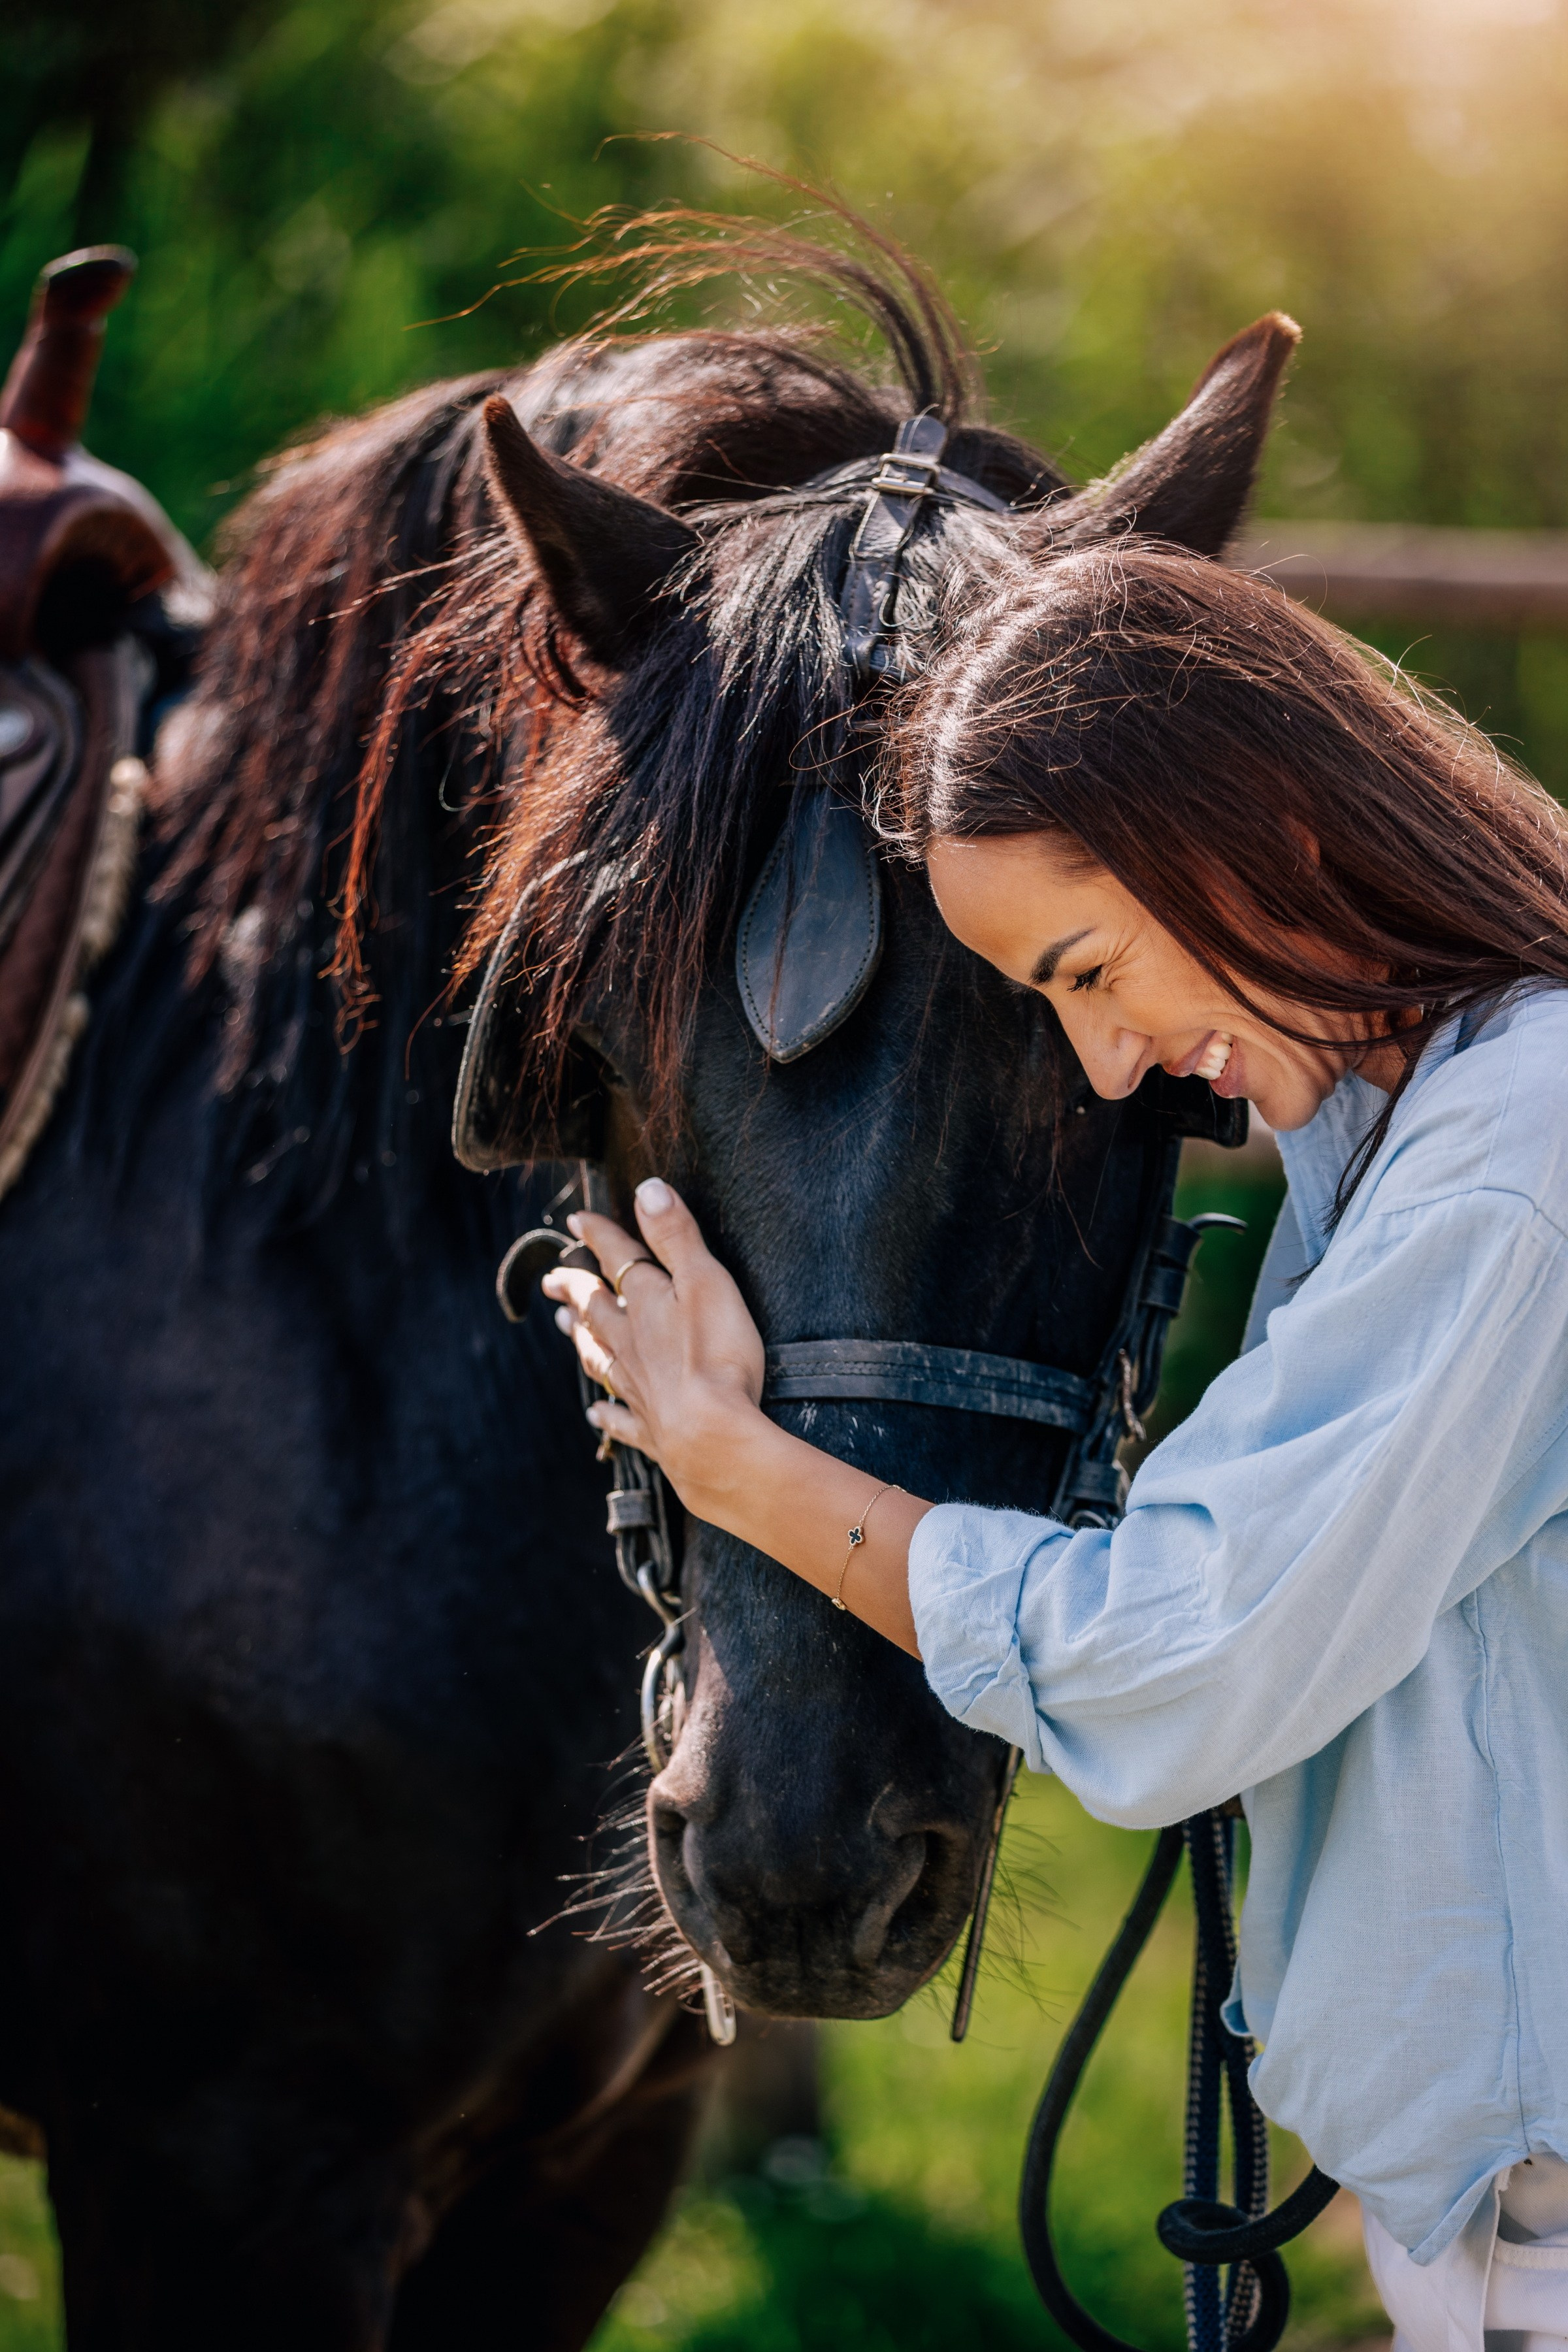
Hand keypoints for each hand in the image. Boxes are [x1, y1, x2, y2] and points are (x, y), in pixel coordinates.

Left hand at [541, 1179, 769, 1504]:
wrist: (712, 1438)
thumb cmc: (715, 1356)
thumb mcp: (704, 1281)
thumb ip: (675, 1236)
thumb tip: (646, 1188)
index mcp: (646, 1303)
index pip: (617, 1260)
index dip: (599, 1237)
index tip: (576, 1221)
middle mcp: (631, 1344)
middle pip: (596, 1312)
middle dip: (576, 1291)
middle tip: (551, 1281)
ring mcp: (637, 1389)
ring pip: (600, 1359)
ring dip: (581, 1341)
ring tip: (563, 1328)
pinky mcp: (651, 1431)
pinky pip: (620, 1420)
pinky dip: (606, 1415)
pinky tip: (596, 1415)